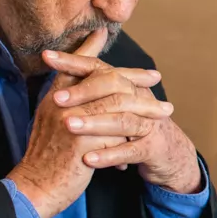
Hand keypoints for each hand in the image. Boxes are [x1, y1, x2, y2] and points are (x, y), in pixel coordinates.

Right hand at [7, 31, 144, 217]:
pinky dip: (131, 138)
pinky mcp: (81, 143)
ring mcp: (70, 120)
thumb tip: (89, 86)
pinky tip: (143, 142)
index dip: (101, 53)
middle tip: (156, 78)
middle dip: (133, 77)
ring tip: (164, 111)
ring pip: (117, 105)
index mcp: (54, 96)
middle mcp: (60, 102)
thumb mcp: (54, 124)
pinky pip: (116, 133)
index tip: (110, 39)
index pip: (80, 65)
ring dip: (144, 107)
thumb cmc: (47, 158)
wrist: (35, 188)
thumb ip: (71, 104)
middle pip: (104, 79)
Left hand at [44, 31, 201, 194]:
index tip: (46, 57)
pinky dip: (109, 156)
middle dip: (83, 93)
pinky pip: (130, 151)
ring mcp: (148, 124)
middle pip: (112, 88)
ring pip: (121, 119)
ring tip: (69, 126)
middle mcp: (139, 98)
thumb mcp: (115, 107)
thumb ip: (93, 88)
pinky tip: (89, 160)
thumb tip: (62, 68)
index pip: (98, 67)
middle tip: (55, 99)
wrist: (170, 156)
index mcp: (127, 85)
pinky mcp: (152, 148)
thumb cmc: (135, 130)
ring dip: (94, 123)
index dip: (73, 61)